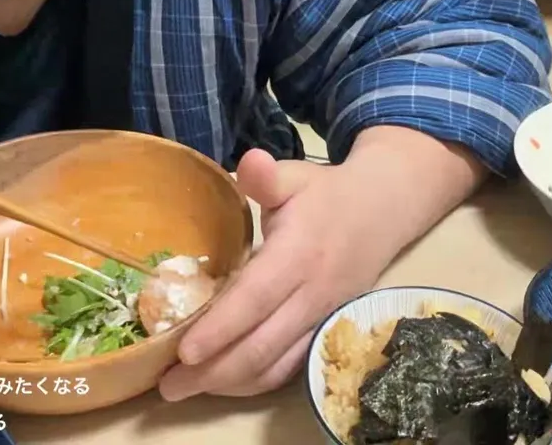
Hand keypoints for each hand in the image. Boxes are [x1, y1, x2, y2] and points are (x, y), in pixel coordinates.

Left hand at [157, 148, 406, 399]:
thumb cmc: (326, 195)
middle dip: (212, 371)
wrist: (384, 213)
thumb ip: (267, 177)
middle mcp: (311, 294)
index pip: (255, 299)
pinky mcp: (323, 331)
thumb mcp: (296, 177)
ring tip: (186, 390)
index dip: (220, 328)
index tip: (183, 350)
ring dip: (230, 384)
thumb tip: (249, 161)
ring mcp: (320, 318)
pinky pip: (289, 368)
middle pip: (261, 345)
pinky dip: (255, 383)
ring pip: (275, 365)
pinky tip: (224, 383)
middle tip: (167, 386)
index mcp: (298, 255)